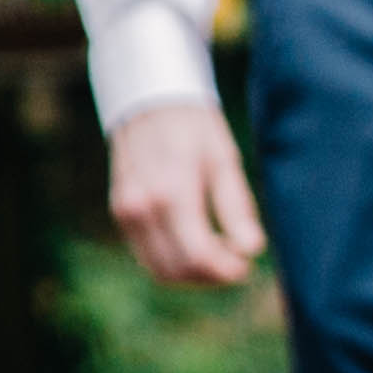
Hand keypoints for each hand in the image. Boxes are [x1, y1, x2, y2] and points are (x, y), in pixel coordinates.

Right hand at [106, 98, 264, 288]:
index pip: (198, 256)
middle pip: (178, 271)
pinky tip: (195, 240)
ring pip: (160, 269)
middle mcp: (140, 207)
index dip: (228, 270)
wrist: (147, 97)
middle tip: (236, 259)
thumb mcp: (223, 159)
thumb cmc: (193, 126)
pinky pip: (147, 255)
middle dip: (212, 276)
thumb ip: (236, 206)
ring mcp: (125, 212)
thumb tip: (252, 250)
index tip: (247, 262)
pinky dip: (173, 260)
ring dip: (193, 273)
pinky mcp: (120, 212)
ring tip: (217, 250)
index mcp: (170, 193)